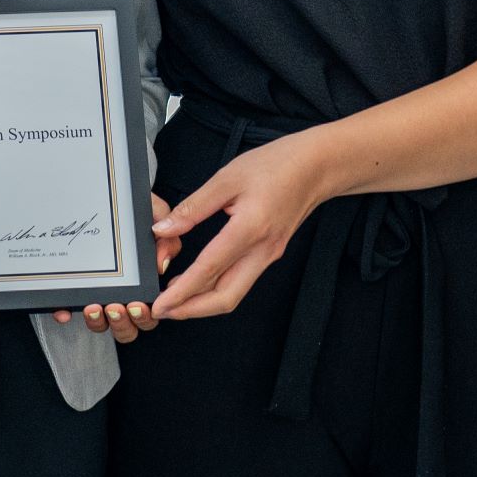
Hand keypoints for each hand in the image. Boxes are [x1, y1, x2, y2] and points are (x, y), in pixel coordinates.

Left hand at [53, 195, 178, 339]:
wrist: (108, 199)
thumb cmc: (134, 212)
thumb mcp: (156, 217)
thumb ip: (167, 240)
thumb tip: (161, 265)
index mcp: (144, 284)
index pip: (149, 314)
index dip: (144, 317)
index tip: (136, 304)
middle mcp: (122, 294)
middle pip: (128, 328)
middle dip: (122, 323)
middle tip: (116, 307)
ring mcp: (98, 294)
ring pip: (102, 326)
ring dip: (99, 323)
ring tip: (94, 307)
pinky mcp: (75, 290)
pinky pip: (69, 309)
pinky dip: (66, 313)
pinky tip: (65, 311)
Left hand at [150, 139, 335, 321]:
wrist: (316, 167)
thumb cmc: (277, 165)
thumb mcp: (227, 178)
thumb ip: (193, 207)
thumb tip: (163, 229)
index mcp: (249, 229)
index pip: (209, 270)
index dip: (181, 292)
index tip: (160, 305)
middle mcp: (262, 250)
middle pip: (225, 298)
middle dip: (191, 310)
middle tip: (163, 311)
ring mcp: (268, 255)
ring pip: (233, 293)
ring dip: (203, 302)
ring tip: (175, 300)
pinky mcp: (269, 254)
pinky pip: (241, 281)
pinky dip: (216, 288)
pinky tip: (199, 281)